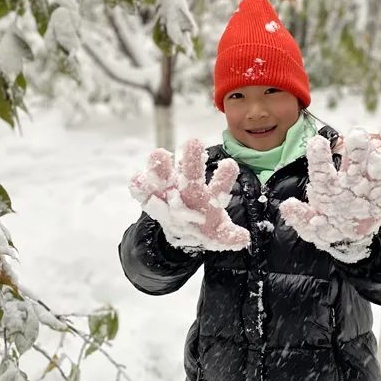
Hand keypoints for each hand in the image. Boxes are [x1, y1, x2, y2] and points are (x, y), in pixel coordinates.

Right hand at [129, 139, 249, 251]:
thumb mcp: (217, 235)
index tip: (230, 165)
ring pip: (165, 176)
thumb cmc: (204, 225)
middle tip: (193, 142)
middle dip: (192, 159)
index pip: (219, 186)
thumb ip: (229, 236)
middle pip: (191, 173)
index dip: (224, 177)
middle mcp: (189, 187)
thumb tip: (244, 239)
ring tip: (159, 155)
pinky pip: (143, 192)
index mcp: (209, 195)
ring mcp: (169, 191)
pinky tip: (136, 179)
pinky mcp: (151, 198)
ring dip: (162, 167)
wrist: (182, 228)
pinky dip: (139, 186)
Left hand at [279, 129, 380, 261]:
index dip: (319, 155)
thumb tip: (287, 205)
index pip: (322, 167)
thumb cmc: (325, 224)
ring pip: (375, 168)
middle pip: (354, 160)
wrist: (348, 236)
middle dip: (357, 147)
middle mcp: (348, 180)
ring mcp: (368, 187)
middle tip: (358, 134)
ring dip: (379, 158)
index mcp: (327, 184)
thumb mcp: (310, 226)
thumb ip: (300, 217)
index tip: (317, 142)